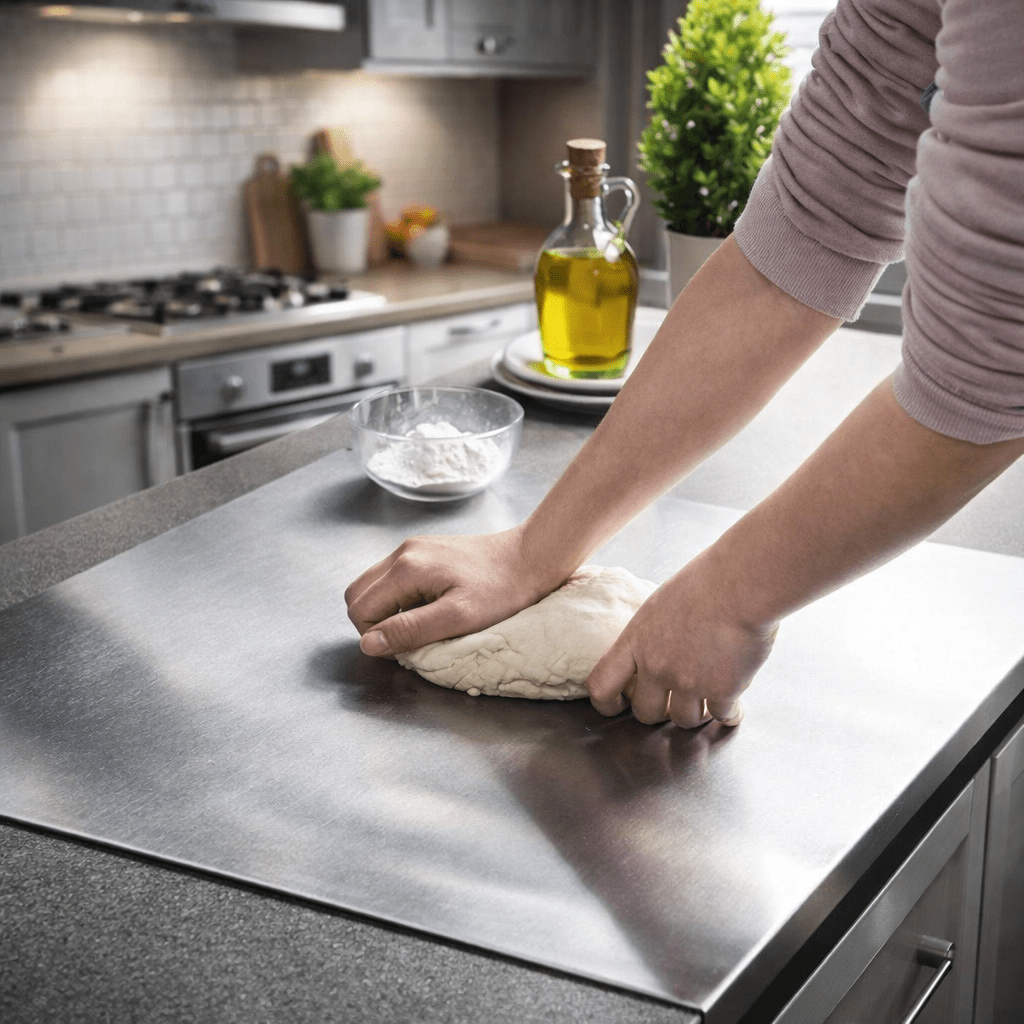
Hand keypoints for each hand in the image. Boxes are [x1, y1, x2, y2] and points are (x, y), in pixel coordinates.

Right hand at [345, 526, 560, 656]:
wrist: (533, 556)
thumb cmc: (502, 591)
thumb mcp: (458, 619)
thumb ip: (410, 631)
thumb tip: (368, 644)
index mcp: (406, 569)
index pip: (360, 610)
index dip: (376, 638)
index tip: (408, 648)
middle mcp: (403, 552)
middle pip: (358, 595)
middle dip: (375, 624)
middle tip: (410, 638)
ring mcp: (413, 547)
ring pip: (374, 586)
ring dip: (388, 611)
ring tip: (423, 623)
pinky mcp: (425, 549)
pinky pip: (394, 577)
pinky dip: (401, 598)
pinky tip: (432, 605)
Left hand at [586, 551, 776, 727]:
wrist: (740, 586)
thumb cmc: (704, 582)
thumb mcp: (661, 603)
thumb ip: (653, 633)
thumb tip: (657, 647)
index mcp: (636, 642)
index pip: (601, 685)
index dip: (606, 703)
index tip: (618, 705)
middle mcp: (657, 667)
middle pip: (645, 713)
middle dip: (659, 711)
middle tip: (672, 702)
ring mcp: (689, 682)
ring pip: (684, 721)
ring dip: (696, 713)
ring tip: (707, 699)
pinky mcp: (722, 690)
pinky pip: (722, 716)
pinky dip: (730, 714)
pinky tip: (734, 705)